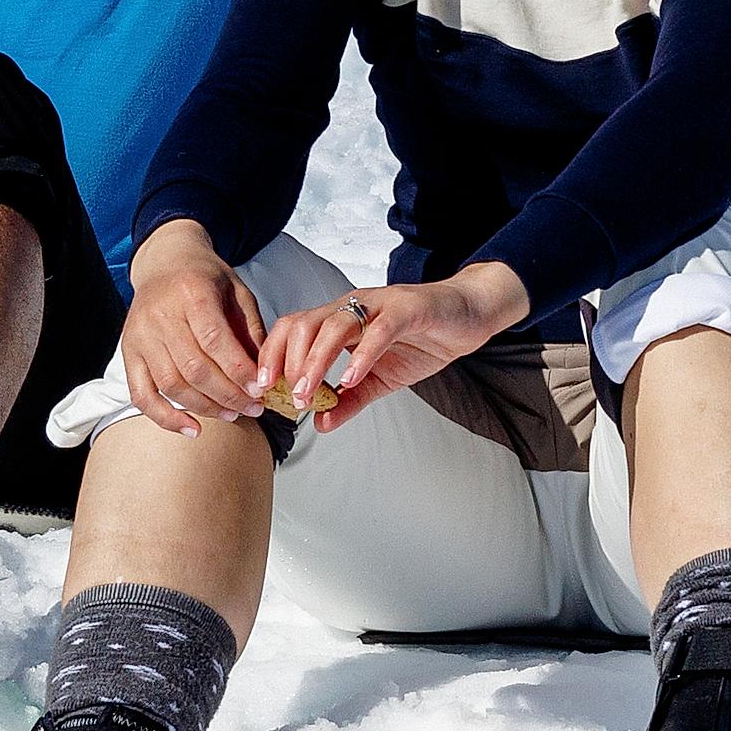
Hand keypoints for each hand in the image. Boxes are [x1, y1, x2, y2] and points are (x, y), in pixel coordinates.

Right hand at [114, 225, 271, 433]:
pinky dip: (165, 417)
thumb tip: (266, 371)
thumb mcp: (237, 291)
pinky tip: (192, 428)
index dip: (238, 370)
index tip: (260, 390)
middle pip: (194, 368)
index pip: (214, 340)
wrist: (164, 262)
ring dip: (205, 407)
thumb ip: (251, 329)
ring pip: (171, 384)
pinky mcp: (128, 353)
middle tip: (253, 408)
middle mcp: (161, 315)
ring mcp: (141, 336)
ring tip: (232, 414)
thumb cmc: (205, 277)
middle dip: (228, 395)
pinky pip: (142, 394)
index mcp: (191, 293)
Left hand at [251, 257, 531, 430]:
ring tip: (307, 393)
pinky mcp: (408, 309)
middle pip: (303, 324)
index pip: (291, 330)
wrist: (468, 317)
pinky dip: (361, 354)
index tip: (261, 390)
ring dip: (314, 361)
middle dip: (285, 362)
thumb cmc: (422, 340)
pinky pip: (378, 329)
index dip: (271, 357)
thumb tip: (321, 425)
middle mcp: (352, 307)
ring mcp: (378, 305)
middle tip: (284, 397)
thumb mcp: (379, 379)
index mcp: (340, 320)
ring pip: (333, 324)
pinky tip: (351, 378)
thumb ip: (349, 400)